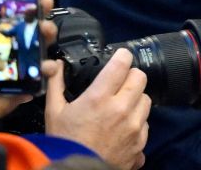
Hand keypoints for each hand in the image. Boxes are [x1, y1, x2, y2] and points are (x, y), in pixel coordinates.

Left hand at [0, 0, 53, 117]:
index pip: (13, 8)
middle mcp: (14, 40)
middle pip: (34, 19)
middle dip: (43, 9)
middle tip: (43, 5)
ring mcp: (25, 58)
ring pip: (45, 39)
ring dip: (48, 31)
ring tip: (43, 32)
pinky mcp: (32, 76)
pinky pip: (47, 68)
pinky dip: (49, 66)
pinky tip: (43, 65)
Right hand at [46, 48, 149, 169]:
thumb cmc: (63, 143)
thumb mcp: (54, 112)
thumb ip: (56, 84)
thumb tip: (55, 65)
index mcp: (100, 98)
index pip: (122, 64)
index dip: (122, 56)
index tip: (120, 57)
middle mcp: (121, 109)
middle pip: (140, 77)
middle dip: (131, 76)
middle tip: (119, 83)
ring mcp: (134, 126)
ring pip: (146, 99)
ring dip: (135, 99)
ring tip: (119, 107)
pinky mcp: (141, 142)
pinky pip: (146, 123)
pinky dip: (137, 122)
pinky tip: (122, 127)